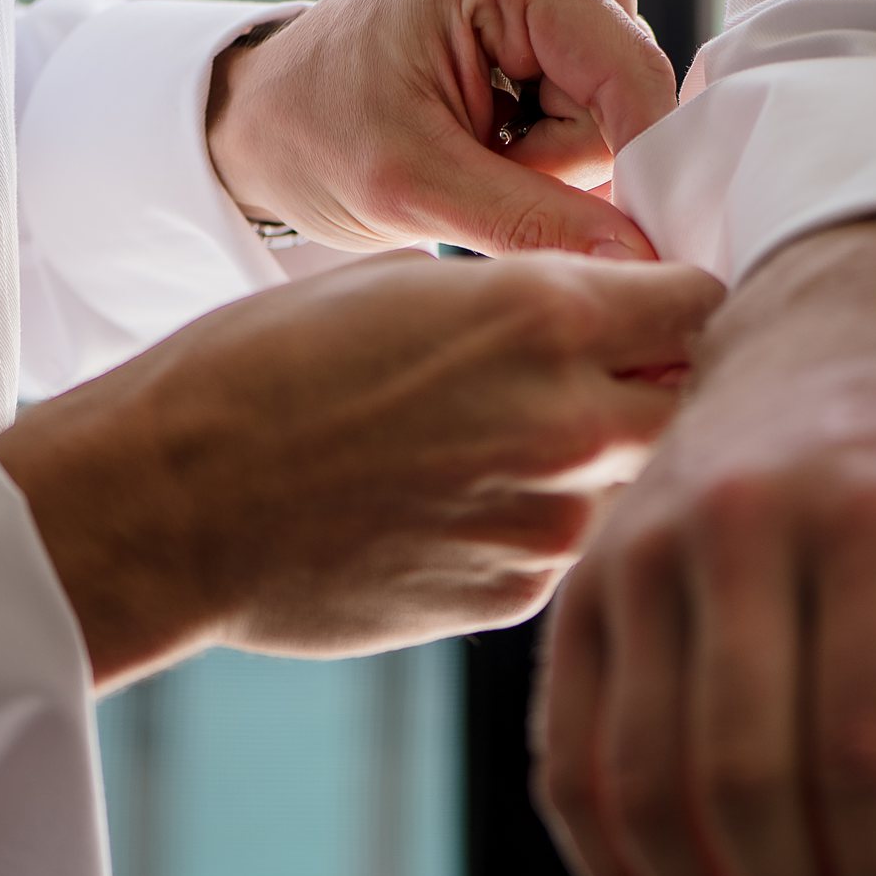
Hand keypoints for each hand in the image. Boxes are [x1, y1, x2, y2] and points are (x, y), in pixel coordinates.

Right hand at [0, 251, 724, 686]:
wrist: (169, 504)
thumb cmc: (264, 368)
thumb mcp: (404, 282)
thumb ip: (531, 298)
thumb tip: (606, 314)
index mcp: (545, 318)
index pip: (705, 297)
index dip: (689, 296)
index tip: (665, 304)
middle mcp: (570, 423)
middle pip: (705, 394)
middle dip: (680, 378)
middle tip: (627, 370)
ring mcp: (550, 520)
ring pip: (651, 477)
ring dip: (624, 455)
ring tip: (534, 437)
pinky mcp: (518, 593)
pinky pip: (582, 543)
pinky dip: (558, 518)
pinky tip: (477, 497)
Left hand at [206, 0, 672, 257]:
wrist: (267, 118)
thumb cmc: (315, 135)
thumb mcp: (415, 192)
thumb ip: (534, 223)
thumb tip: (640, 264)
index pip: (630, 68)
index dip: (643, 159)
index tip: (629, 240)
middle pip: (628, 80)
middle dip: (569, 153)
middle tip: (479, 170)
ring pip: (621, 88)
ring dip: (562, 145)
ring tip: (479, 148)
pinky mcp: (550, 2)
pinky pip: (604, 87)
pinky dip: (559, 131)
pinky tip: (499, 133)